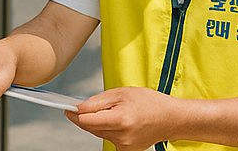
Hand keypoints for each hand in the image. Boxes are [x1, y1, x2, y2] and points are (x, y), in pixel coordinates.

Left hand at [67, 86, 181, 150]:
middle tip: (86, 107)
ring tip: (115, 112)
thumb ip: (99, 101)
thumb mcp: (123, 93)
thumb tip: (79, 108)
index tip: (67, 109)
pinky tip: (122, 122)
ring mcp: (123, 146)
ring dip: (99, 123)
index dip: (75, 114)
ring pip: (98, 133)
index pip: (86, 121)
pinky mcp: (125, 150)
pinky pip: (108, 138)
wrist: (170, 119)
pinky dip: (109, 129)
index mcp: (120, 120)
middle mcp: (120, 136)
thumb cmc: (149, 102)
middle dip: (86, 117)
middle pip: (90, 128)